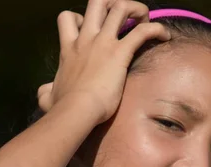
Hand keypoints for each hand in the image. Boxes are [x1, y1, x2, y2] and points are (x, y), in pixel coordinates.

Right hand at [37, 0, 170, 123]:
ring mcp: (103, 43)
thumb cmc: (62, 107)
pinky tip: (165, 36)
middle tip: (124, 19)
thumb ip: (46, 91)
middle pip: (96, 2)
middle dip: (112, 4)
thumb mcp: (47, 96)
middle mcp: (86, 39)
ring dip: (136, 9)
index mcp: (69, 48)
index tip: (92, 30)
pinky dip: (157, 29)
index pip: (68, 18)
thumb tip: (45, 93)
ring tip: (146, 21)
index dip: (80, 18)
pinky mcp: (120, 53)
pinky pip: (143, 31)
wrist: (76, 111)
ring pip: (120, 6)